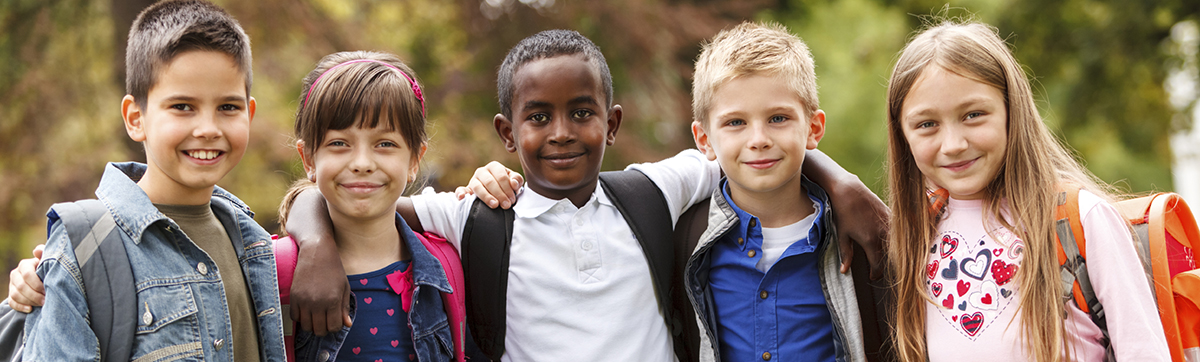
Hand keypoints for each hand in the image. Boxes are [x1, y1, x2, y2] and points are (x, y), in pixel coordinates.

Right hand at [8, 244, 45, 312]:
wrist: (44, 279)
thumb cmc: (48, 269)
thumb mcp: (48, 261)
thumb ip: (44, 254)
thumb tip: (37, 250)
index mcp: (25, 265)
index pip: (27, 274)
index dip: (37, 284)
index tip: (47, 290)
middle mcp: (15, 274)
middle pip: (21, 286)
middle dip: (34, 295)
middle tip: (45, 300)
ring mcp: (12, 285)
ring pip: (15, 295)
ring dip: (29, 301)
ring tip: (42, 304)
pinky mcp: (11, 295)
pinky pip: (12, 302)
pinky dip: (21, 307)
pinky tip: (30, 309)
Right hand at [284, 188, 352, 335]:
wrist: (316, 251)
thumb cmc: (333, 269)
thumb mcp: (344, 287)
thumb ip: (344, 307)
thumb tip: (347, 325)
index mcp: (333, 300)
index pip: (334, 327)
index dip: (335, 326)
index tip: (334, 319)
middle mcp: (318, 303)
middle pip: (319, 330)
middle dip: (323, 328)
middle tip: (325, 319)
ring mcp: (304, 300)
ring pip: (306, 326)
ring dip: (312, 324)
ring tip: (316, 315)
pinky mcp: (293, 296)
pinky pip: (295, 317)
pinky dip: (300, 317)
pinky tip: (306, 309)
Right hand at [455, 161, 522, 208]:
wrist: (499, 193)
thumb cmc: (507, 186)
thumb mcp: (515, 182)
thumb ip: (517, 180)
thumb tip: (514, 183)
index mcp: (494, 166)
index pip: (501, 176)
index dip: (507, 188)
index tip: (512, 200)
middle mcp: (482, 171)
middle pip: (490, 182)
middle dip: (499, 194)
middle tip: (506, 205)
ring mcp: (473, 180)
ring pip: (477, 187)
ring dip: (486, 196)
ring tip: (494, 205)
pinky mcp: (466, 189)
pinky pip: (460, 190)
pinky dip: (460, 193)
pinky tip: (463, 198)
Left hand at [827, 174, 888, 278]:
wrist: (849, 190)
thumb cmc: (843, 213)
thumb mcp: (842, 235)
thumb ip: (845, 254)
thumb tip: (844, 271)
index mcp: (870, 241)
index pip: (878, 265)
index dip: (876, 273)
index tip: (873, 276)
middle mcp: (883, 234)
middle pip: (891, 257)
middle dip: (887, 265)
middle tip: (881, 269)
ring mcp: (889, 224)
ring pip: (897, 245)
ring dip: (894, 253)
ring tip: (889, 259)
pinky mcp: (891, 215)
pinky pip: (898, 232)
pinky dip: (898, 239)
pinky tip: (895, 243)